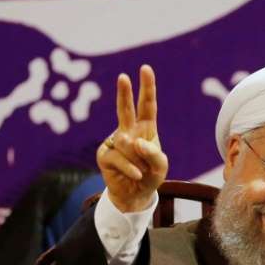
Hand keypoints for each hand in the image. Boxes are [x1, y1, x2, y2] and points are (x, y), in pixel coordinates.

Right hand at [97, 64, 167, 212]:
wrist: (135, 196)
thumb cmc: (150, 176)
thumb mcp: (161, 166)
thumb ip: (153, 153)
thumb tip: (134, 141)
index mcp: (145, 129)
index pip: (147, 106)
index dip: (147, 88)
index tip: (145, 69)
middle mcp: (128, 131)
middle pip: (126, 109)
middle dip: (124, 93)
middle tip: (123, 77)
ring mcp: (115, 142)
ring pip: (127, 144)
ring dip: (139, 160)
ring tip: (141, 170)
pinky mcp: (104, 155)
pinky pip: (120, 158)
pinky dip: (131, 168)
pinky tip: (136, 174)